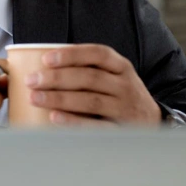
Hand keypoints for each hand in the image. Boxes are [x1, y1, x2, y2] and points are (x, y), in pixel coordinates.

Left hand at [26, 44, 159, 126]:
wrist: (154, 122)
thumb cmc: (120, 96)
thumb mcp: (113, 77)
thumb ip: (87, 69)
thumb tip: (41, 65)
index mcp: (121, 67)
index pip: (98, 54)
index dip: (71, 55)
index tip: (46, 59)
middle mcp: (126, 86)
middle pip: (90, 78)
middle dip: (57, 78)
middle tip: (32, 80)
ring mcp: (126, 108)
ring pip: (91, 101)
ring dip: (60, 98)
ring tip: (35, 97)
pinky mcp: (122, 131)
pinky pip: (96, 126)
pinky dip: (74, 122)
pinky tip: (54, 117)